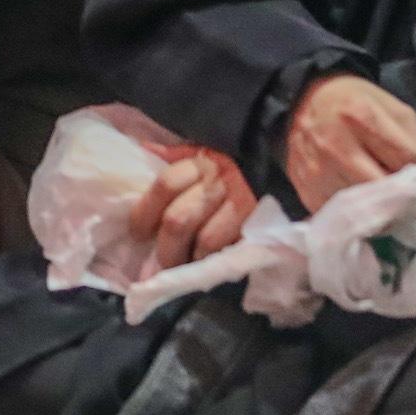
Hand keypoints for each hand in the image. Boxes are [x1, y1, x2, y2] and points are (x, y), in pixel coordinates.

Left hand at [132, 144, 259, 270]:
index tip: (138, 233)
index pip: (165, 185)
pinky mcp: (256, 224)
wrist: (277, 167)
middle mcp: (219, 181)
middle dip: (165, 247)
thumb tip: (145, 148)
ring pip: (204, 240)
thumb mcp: (204, 150)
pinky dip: (211, 260)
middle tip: (158, 262)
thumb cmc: (232, 163)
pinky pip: (227, 249)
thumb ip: (174, 154)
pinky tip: (204, 262)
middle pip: (179, 220)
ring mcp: (240, 203)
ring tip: (181, 266)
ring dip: (188, 258)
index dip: (145, 212)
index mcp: (201, 161)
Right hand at [283, 74, 415, 215]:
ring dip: (388, 215)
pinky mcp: (307, 193)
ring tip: (398, 210)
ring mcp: (318, 172)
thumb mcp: (395, 111)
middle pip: (385, 191)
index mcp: (361, 117)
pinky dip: (363, 219)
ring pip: (366, 211)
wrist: (304, 101)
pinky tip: (370, 209)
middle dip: (410, 203)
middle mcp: (336, 146)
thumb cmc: (357, 104)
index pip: (407, 162)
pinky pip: (345, 219)